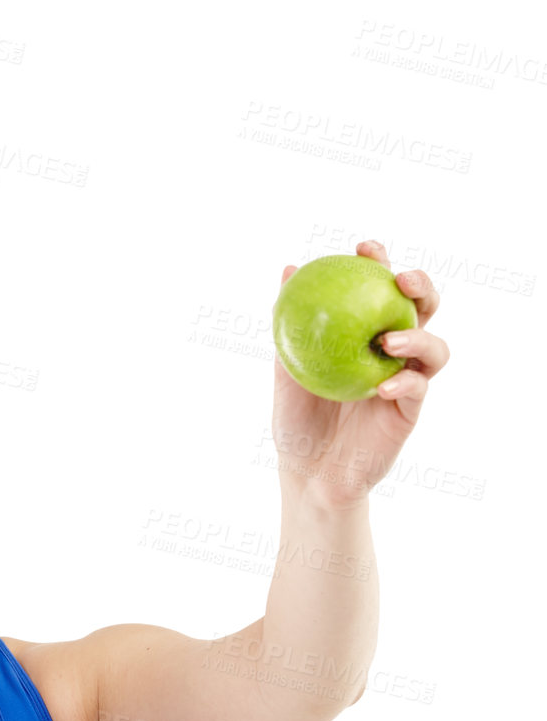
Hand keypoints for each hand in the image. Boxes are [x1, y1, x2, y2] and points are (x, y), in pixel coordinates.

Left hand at [273, 238, 450, 507]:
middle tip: (400, 279)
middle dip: (421, 285)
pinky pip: (418, 390)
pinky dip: (405, 383)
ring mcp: (405, 380)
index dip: (380, 261)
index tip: (365, 248)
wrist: (307, 472)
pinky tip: (384, 386)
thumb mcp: (286, 370)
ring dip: (418, 338)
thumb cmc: (296, 420)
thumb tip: (287, 271)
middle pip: (422, 308)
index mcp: (364, 332)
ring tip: (389, 341)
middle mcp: (392, 351)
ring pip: (433, 348)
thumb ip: (291, 326)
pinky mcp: (410, 411)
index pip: (379, 288)